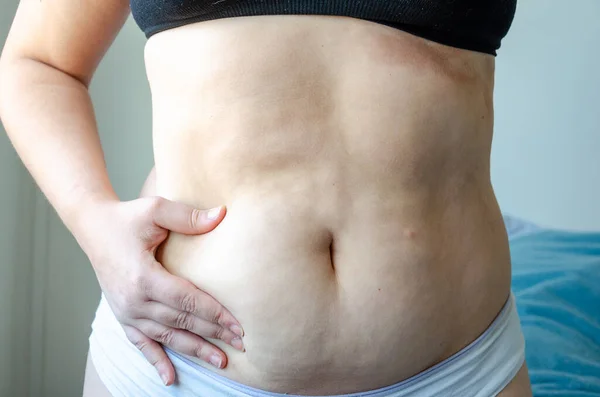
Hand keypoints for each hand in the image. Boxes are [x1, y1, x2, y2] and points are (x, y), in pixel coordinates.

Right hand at [81, 197, 243, 385]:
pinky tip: (170, 378)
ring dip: (194, 349)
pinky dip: (156, 361)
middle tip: (241, 344)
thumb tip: (222, 214)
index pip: (187, 301)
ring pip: (167, 337)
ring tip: (221, 361)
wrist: (92, 227)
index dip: (215, 314)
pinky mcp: (122, 316)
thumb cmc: (127, 218)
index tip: (239, 325)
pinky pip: (141, 344)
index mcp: (143, 276)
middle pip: (181, 322)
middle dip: (213, 334)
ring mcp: (126, 312)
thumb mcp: (155, 210)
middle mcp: (134, 300)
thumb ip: (188, 216)